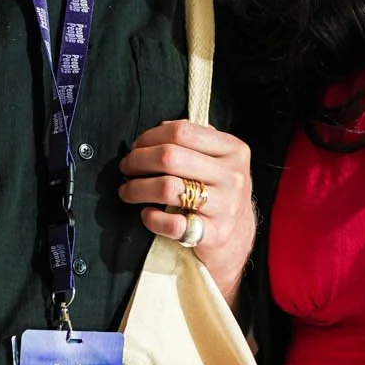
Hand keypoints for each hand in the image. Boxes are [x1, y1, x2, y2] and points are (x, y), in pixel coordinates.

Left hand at [119, 121, 255, 306]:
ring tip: (127, 190)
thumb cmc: (217, 189)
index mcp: (233, 150)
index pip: (182, 132)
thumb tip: (158, 129)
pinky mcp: (214, 234)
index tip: (136, 147)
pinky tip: (146, 214)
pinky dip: (151, 218)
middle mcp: (233, 177)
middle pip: (170, 157)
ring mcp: (225, 206)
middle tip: (126, 167)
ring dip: (137, 188)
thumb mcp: (217, 158)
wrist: (237, 233)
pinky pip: (172, 224)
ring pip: (167, 188)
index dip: (150, 137)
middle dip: (138, 160)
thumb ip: (193, 140)